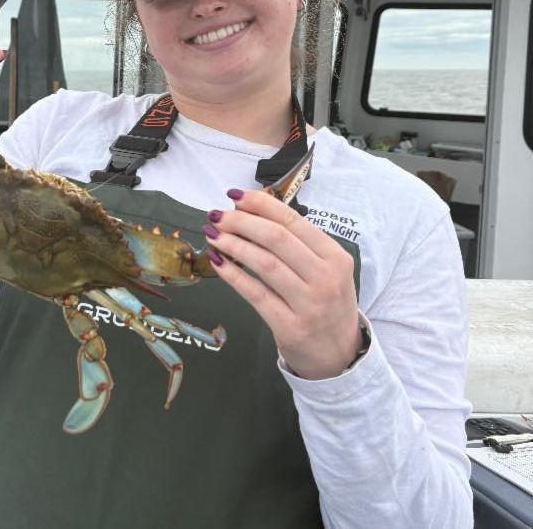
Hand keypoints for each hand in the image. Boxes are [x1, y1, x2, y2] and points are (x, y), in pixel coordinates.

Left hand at [203, 190, 361, 379]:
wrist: (340, 355)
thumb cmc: (327, 304)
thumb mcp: (326, 269)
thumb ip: (297, 244)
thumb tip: (252, 213)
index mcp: (334, 257)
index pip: (292, 221)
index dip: (260, 205)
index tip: (235, 196)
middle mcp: (325, 278)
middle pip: (276, 238)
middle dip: (241, 222)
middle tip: (217, 216)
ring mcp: (309, 304)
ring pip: (264, 264)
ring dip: (233, 244)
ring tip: (213, 234)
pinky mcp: (290, 327)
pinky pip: (255, 294)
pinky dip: (233, 275)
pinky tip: (218, 262)